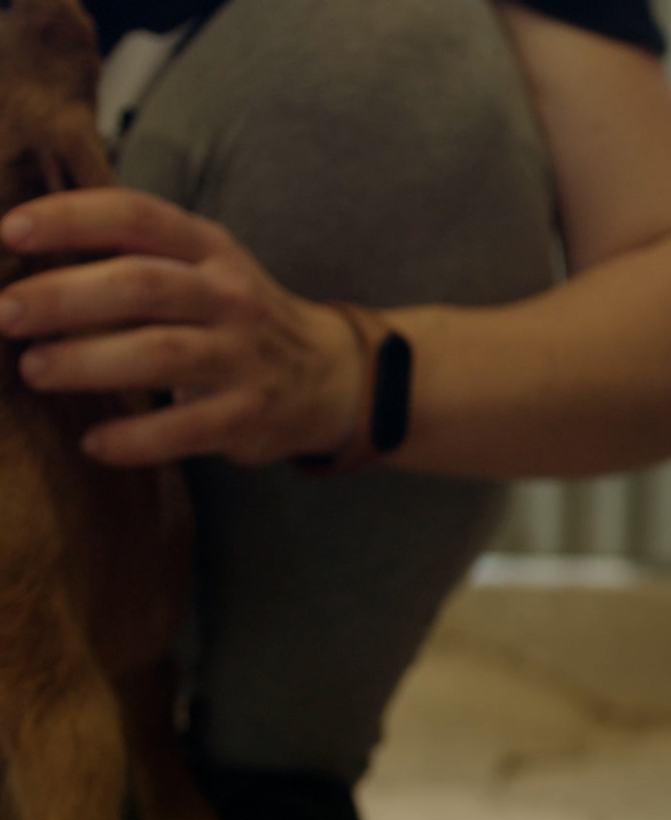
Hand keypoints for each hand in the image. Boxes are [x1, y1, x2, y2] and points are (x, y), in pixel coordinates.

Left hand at [0, 188, 364, 465]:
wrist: (329, 376)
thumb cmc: (234, 318)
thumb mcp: (203, 268)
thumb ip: (134, 256)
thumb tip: (22, 254)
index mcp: (210, 251)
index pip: (138, 217)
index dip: (72, 219)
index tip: (10, 231)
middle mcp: (231, 298)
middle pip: (142, 286)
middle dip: (64, 297)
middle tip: (6, 312)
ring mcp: (243, 358)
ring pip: (161, 354)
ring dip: (88, 361)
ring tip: (34, 370)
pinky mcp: (248, 416)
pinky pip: (186, 429)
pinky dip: (134, 437)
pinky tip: (95, 442)